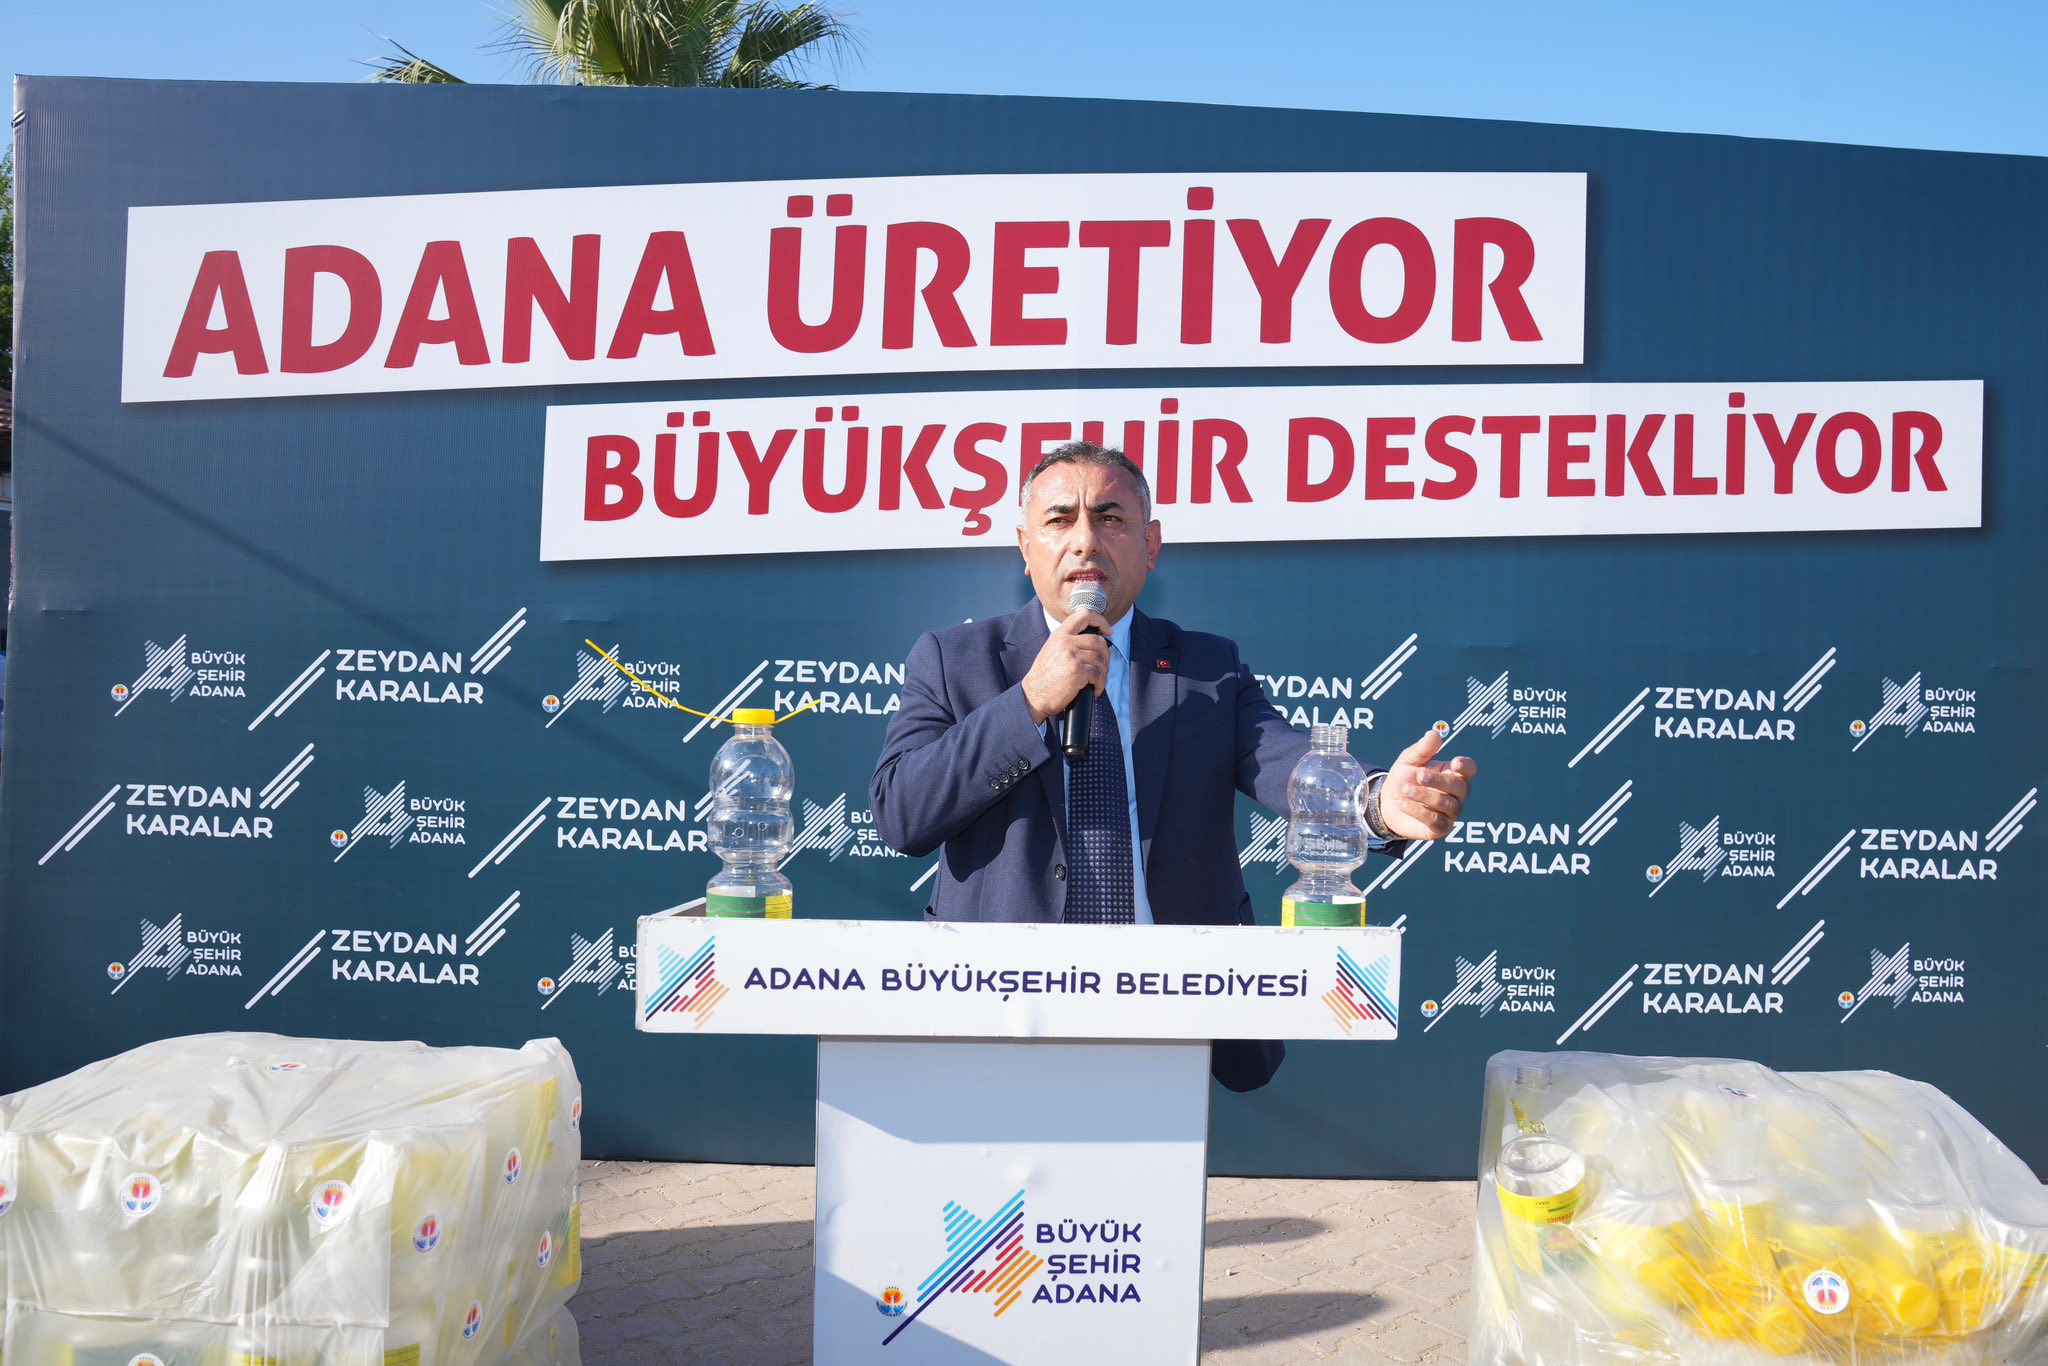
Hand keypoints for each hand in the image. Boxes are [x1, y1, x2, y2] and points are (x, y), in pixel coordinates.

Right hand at [1022, 608, 1110, 724]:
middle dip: (1106, 656)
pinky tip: (1095, 689)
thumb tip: (1093, 642)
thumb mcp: (1052, 650)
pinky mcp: (1077, 671)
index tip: (1108, 631)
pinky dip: (1100, 684)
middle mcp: (1066, 642)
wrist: (1034, 695)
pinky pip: (1098, 674)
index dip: (1100, 620)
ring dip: (1103, 673)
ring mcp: (1072, 656)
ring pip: (1100, 659)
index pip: (1084, 615)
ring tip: (1098, 681)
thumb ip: (1068, 642)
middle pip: (1098, 641)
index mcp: (1060, 635)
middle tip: (1103, 668)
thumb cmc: (1044, 677)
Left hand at [1379, 729, 1477, 840]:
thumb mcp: (1408, 761)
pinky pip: (1437, 821)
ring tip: (1406, 790)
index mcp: (1452, 774)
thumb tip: (1434, 733)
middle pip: (1460, 787)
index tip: (1454, 764)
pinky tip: (1404, 803)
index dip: (1466, 767)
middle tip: (1419, 775)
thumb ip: (1421, 749)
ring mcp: (1450, 813)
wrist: (1386, 803)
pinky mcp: (1440, 829)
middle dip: (1439, 781)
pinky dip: (1419, 811)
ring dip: (1425, 796)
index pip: (1470, 769)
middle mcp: (1456, 794)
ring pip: (1448, 805)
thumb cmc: (1403, 779)